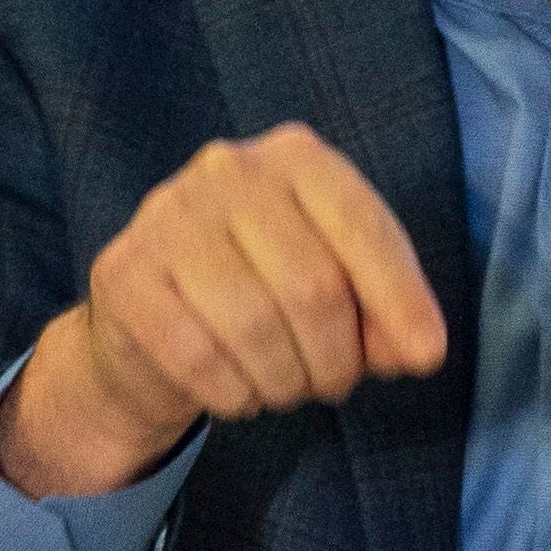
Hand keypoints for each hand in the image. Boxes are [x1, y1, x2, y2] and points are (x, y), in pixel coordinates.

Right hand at [0, 124, 447, 496]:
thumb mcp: (341, 290)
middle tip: (333, 383)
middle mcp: (229, 169)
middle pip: (313, 286)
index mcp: (296, 157)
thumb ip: (388, 314)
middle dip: (336, 358)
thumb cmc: (267, 295)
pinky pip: (198, 356)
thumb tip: (421, 350)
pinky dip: (235, 394)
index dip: (401, 298)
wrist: (151, 324)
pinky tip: (239, 392)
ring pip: (255, 325)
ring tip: (287, 387)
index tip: (427, 356)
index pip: (362, 225)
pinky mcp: (123, 271)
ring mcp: (168, 214)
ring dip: (286, 382)